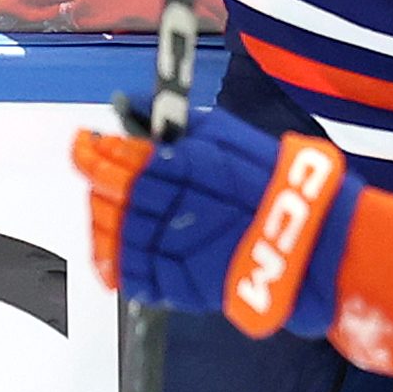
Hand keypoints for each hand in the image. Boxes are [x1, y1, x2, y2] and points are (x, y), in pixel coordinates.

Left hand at [72, 109, 359, 337]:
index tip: (85, 142)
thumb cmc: (274, 181)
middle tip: (97, 170)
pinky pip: (127, 272)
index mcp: (172, 163)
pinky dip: (113, 261)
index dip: (91, 149)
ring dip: (100, 216)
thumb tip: (136, 108)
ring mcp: (163, 247)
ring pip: (108, 231)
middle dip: (97, 178)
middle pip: (104, 191)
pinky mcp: (173, 283)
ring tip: (106, 207)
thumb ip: (179, 124)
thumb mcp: (228, 134)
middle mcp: (160, 204)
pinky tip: (114, 250)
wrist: (307, 241)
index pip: (111, 155)